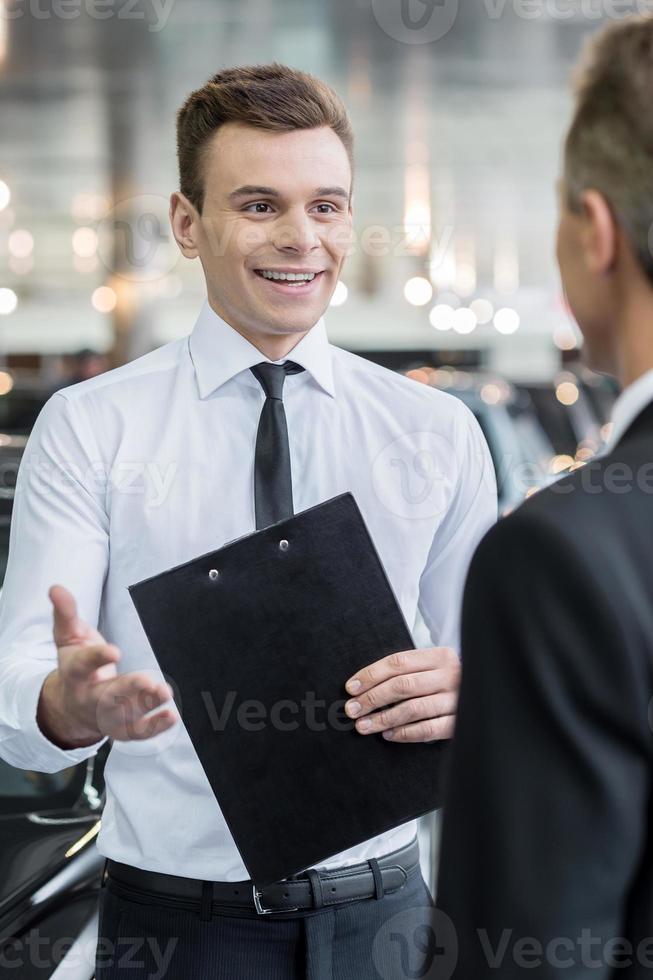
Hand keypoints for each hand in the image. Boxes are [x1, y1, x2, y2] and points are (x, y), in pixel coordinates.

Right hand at [37, 584, 176, 747]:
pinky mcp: (121, 730)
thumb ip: (66, 614)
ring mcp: (105, 716)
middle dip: (128, 689)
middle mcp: (88, 698)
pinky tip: (172, 716)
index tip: (114, 650)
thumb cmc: (76, 665)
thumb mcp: (68, 638)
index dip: (98, 658)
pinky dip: (155, 727)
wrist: (71, 706)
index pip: (84, 665)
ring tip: (165, 692)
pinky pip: (138, 733)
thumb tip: (56, 588)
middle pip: (107, 696)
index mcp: (75, 673)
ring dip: (146, 706)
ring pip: (125, 716)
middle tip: (148, 681)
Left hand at [343, 646, 459, 742]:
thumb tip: (362, 687)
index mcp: (439, 656)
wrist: (487, 693)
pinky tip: (389, 735)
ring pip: (412, 709)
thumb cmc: (446, 680)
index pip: (398, 662)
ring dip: (383, 719)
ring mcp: (457, 699)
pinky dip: (405, 733)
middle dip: (372, 698)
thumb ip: (405, 671)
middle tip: (352, 710)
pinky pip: (428, 729)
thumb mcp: (431, 667)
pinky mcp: (460, 722)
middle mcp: (450, 675)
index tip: (351, 688)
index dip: (371, 675)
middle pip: (402, 685)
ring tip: (364, 726)